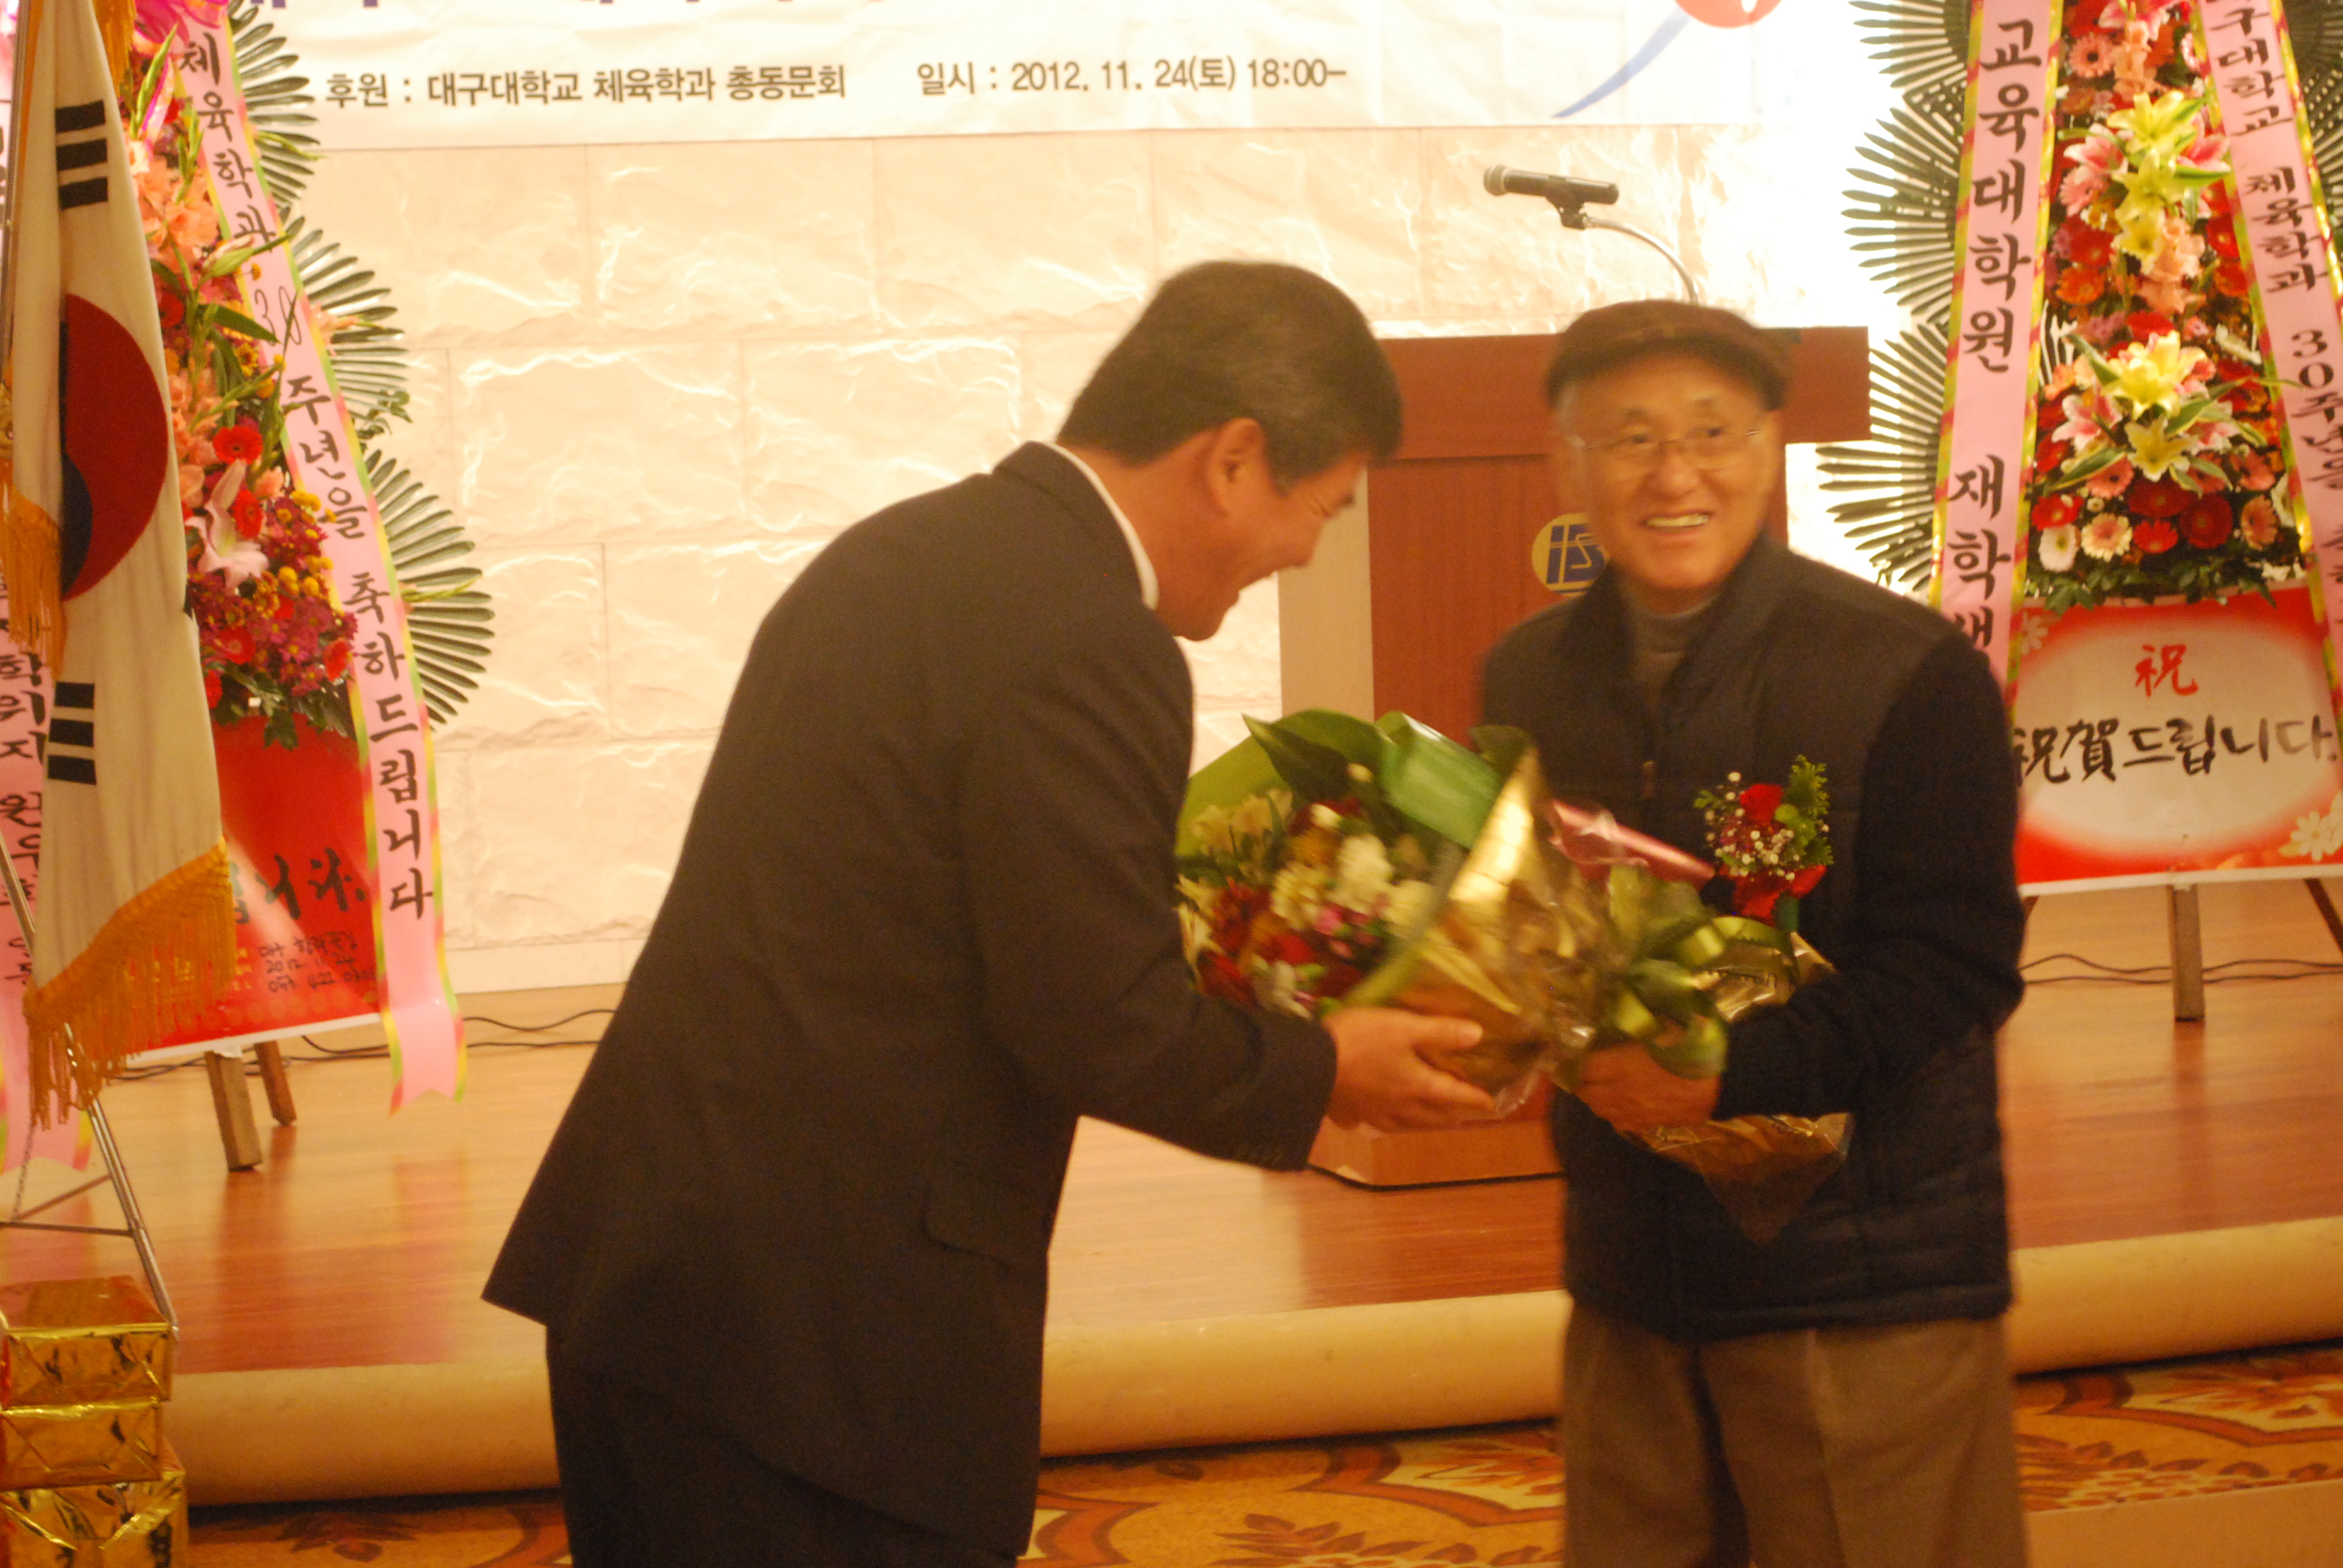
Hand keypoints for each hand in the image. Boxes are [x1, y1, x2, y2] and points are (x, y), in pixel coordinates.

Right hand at [1323, 1009, 1498, 1131]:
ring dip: (1421, 1124)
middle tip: (1461, 1116)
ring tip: (1427, 1122)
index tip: (1490, 1105)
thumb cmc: (1362, 1041)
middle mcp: (1399, 1105)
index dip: (1474, 1099)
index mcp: (1417, 1085)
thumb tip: (1478, 1035)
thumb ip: (1440, 1032)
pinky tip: (1374, 1121)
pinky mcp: (1348, 1112)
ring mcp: (1373, 1112)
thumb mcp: (1404, 1027)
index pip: (1453, 1094)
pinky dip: (1381, 1124)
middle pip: (1431, 1116)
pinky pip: (1371, 1124)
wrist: (1310, 1064)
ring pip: (1404, 1124)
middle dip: (1450, 1116)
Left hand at [1575, 1043, 1720, 1136]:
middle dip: (1581, 1081)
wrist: (1719, 1082)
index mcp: (1620, 1063)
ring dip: (1595, 1098)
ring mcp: (1632, 1110)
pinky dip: (1612, 1112)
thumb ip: (1628, 1032)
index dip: (1575, 1060)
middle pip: (1585, 1091)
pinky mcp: (1645, 1123)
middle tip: (1585, 1071)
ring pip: (1599, 1109)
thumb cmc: (1689, 1048)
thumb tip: (1609, 1026)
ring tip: (1600, 1087)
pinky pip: (1618, 1121)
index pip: (1582, 1066)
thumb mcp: (1656, 1029)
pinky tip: (1620, 1103)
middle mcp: (1619, 1090)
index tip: (1575, 1054)